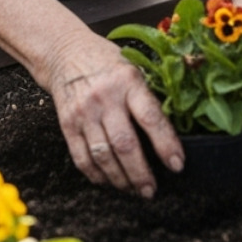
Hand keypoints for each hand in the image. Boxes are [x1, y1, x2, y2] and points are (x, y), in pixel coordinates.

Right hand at [44, 32, 182, 197]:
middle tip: (151, 190)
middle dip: (140, 173)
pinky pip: (82, 157)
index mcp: (128, 81)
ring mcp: (84, 112)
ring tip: (133, 190)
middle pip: (125, 144)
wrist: (64, 51)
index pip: (151, 117)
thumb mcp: (133, 69)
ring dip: (120, 179)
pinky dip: (96, 175)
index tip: (177, 165)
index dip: (166, 144)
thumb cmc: (106, 61)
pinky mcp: (67, 124)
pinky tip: (108, 182)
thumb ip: (148, 97)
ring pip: (103, 156)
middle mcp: (105, 97)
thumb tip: (171, 134)